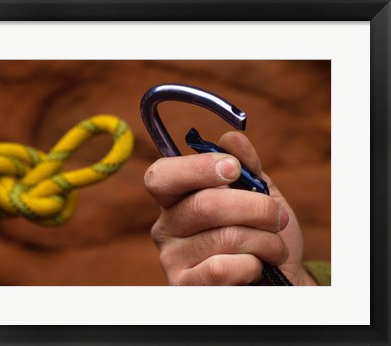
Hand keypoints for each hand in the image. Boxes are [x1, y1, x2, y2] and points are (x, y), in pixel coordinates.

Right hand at [144, 131, 316, 285]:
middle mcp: (166, 226)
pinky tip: (256, 266)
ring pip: (224, 237)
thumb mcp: (258, 191)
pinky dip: (252, 264)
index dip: (197, 168)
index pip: (161, 177)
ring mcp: (172, 259)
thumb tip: (231, 138)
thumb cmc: (260, 230)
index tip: (234, 169)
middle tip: (277, 215)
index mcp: (176, 198)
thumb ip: (245, 164)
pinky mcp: (185, 286)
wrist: (275, 275)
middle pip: (204, 205)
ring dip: (264, 239)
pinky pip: (222, 268)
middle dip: (255, 207)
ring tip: (273, 244)